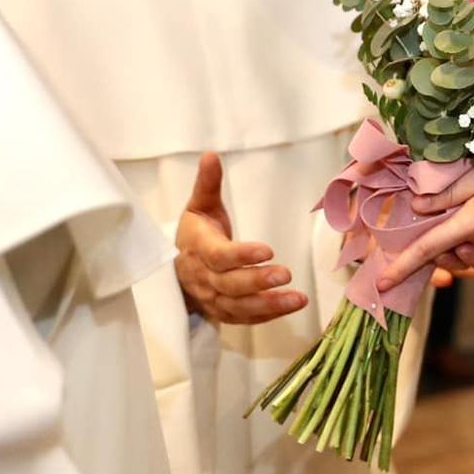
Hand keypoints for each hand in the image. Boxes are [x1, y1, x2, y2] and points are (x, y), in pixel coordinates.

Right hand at [174, 153, 306, 324]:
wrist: (175, 271)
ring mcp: (213, 299)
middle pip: (231, 284)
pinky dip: (268, 315)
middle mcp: (205, 279)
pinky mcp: (223, 312)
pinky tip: (290, 306)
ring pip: (240, 307)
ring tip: (298, 299)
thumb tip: (211, 155)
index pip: (220, 256)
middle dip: (258, 281)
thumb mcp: (199, 206)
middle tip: (287, 274)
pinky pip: (245, 318)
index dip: (241, 255)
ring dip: (269, 304)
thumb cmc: (196, 233)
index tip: (268, 250)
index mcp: (199, 250)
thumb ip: (207, 184)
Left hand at [378, 162, 473, 289]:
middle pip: (454, 257)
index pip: (427, 249)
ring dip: (468, 249)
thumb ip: (447, 194)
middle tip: (443, 228)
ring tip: (472, 226)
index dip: (402, 267)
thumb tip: (416, 206)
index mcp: (471, 225)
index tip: (381, 284)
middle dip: (443, 251)